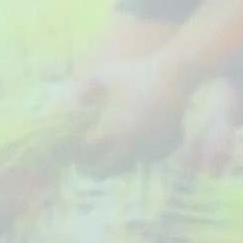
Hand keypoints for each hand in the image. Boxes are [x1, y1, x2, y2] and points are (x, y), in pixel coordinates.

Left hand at [65, 56, 190, 160]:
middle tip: (84, 166)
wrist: (173, 75)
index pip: (85, 154)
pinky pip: (143, 161)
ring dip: (112, 166)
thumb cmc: (136, 71)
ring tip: (104, 159)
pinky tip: (127, 151)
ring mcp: (145, 148)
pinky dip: (133, 159)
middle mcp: (126, 144)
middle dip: (91, 170)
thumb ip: (85, 87)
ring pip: (123, 168)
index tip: (72, 153)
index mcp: (110, 129)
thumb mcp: (105, 74)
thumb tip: (69, 100)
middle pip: (103, 171)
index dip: (76, 155)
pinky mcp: (161, 147)